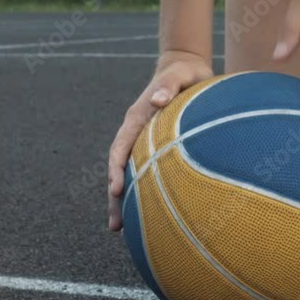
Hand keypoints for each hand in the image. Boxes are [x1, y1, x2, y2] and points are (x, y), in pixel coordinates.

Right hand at [107, 50, 212, 230]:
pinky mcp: (156, 147)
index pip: (120, 147)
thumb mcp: (178, 74)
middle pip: (119, 169)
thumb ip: (168, 86)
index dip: (115, 169)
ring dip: (126, 201)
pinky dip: (145, 192)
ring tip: (123, 230)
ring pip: (131, 174)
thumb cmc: (183, 72)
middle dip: (115, 198)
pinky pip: (148, 172)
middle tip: (115, 227)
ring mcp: (144, 142)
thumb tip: (157, 100)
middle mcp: (136, 132)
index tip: (114, 189)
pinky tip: (153, 213)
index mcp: (137, 117)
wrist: (185, 69)